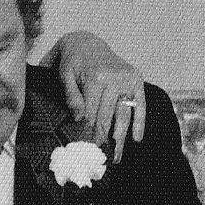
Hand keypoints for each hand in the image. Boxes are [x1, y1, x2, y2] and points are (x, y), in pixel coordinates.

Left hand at [55, 31, 145, 160]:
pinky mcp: (137, 80)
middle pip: (107, 117)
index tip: (85, 152)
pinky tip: (136, 139)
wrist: (87, 44)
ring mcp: (127, 79)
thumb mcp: (65, 76)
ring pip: (124, 114)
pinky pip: (140, 105)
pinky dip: (139, 122)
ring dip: (120, 138)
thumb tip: (79, 118)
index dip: (87, 134)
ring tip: (116, 156)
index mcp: (95, 78)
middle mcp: (114, 78)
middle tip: (99, 160)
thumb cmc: (73, 63)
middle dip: (102, 140)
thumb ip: (71, 96)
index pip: (91, 113)